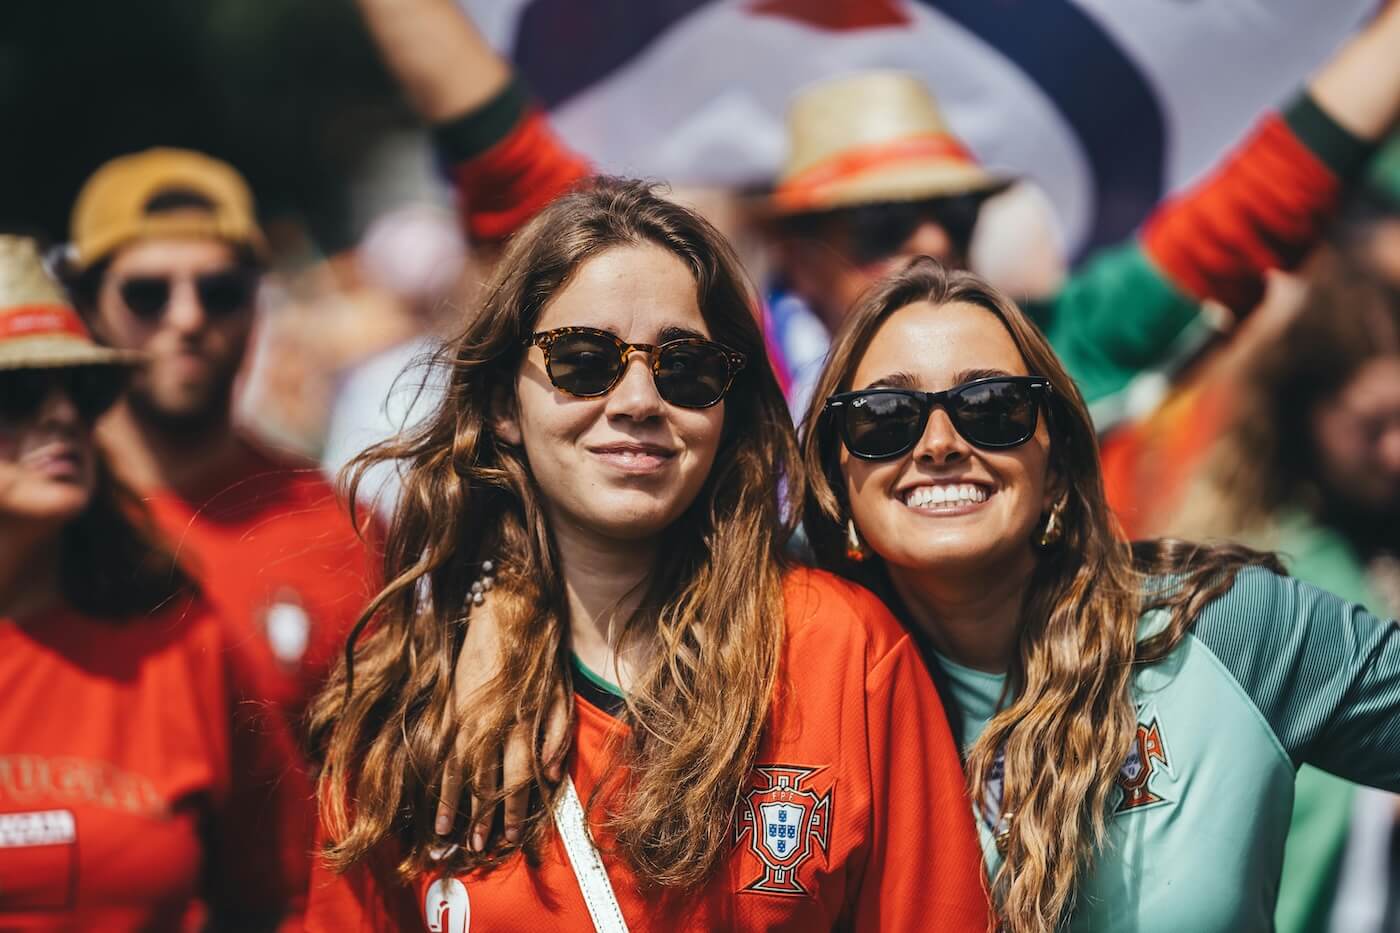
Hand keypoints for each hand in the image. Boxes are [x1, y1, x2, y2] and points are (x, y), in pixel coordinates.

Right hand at [435, 600, 570, 848]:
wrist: (505, 613)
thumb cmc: (538, 655)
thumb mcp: (559, 693)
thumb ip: (556, 735)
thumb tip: (549, 775)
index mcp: (525, 723)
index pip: (519, 776)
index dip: (514, 808)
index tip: (510, 834)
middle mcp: (494, 725)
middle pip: (488, 780)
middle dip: (485, 815)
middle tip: (480, 845)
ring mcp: (468, 716)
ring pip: (460, 770)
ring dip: (455, 805)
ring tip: (449, 834)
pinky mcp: (450, 706)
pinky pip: (442, 750)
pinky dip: (437, 776)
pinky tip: (434, 796)